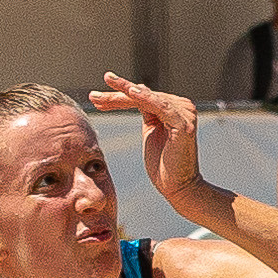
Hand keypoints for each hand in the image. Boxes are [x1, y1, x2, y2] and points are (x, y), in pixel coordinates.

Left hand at [94, 73, 203, 208]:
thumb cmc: (164, 165)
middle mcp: (182, 107)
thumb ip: (148, 113)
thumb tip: (136, 92)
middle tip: (93, 95)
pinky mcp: (183, 123)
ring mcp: (184, 114)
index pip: (143, 97)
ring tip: (104, 90)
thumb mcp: (151, 132)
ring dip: (125, 92)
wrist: (179, 187)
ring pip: (148, 98)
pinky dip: (146, 98)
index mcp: (175, 108)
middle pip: (144, 95)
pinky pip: (161, 106)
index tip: (95, 98)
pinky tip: (131, 91)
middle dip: (117, 93)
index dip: (118, 96)